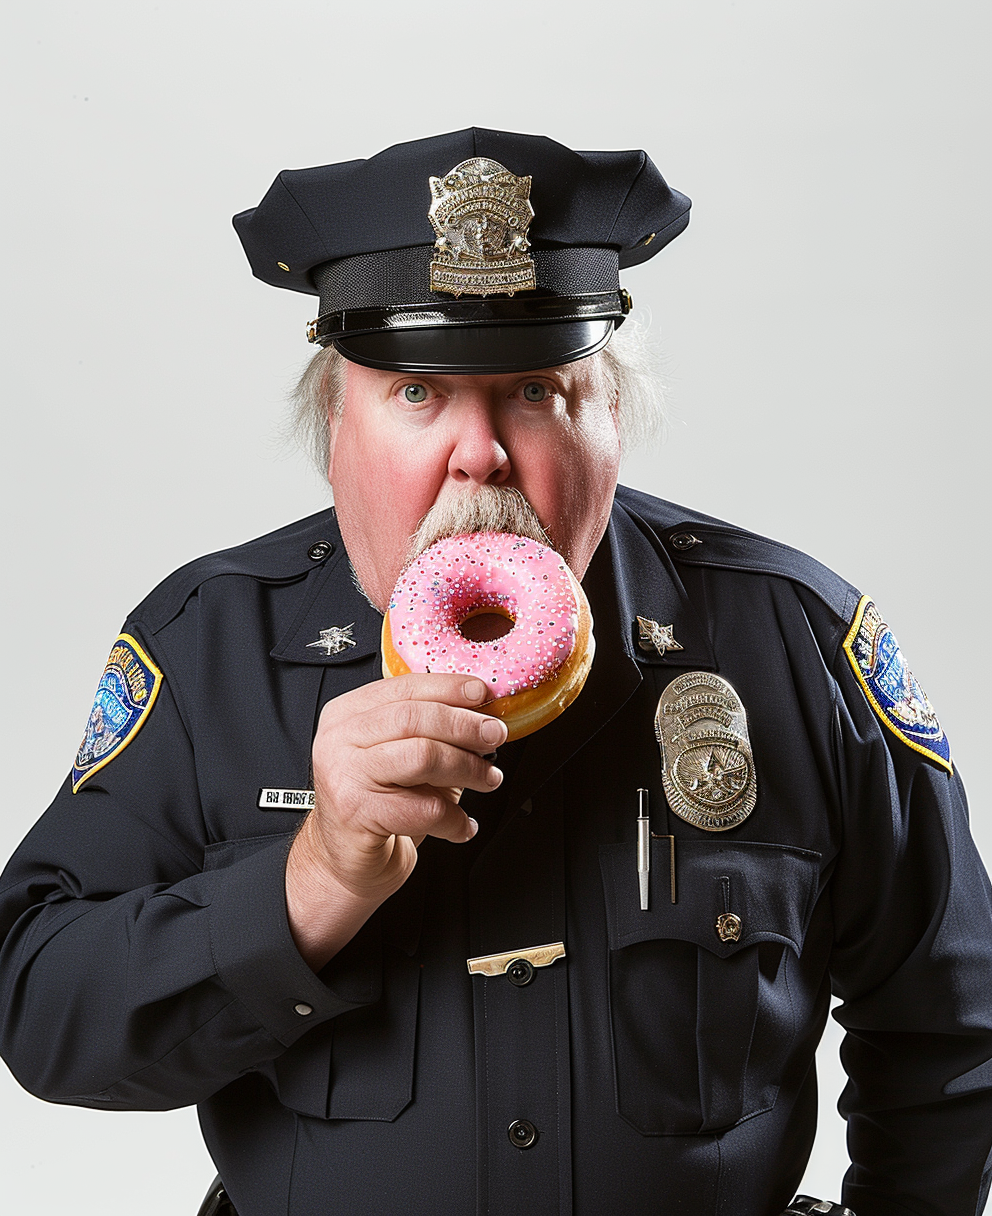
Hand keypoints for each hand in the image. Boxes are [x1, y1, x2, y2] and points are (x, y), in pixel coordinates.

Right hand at [286, 675, 505, 967]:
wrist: (343, 859)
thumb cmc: (377, 803)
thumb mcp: (399, 755)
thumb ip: (429, 729)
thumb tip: (482, 714)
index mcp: (348, 714)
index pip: (404, 687)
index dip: (449, 688)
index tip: (483, 693)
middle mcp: (340, 740)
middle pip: (415, 718)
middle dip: (465, 726)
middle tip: (494, 737)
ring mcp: (344, 776)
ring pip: (422, 757)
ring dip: (467, 768)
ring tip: (487, 779)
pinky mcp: (357, 814)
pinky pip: (423, 809)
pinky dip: (454, 818)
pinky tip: (463, 824)